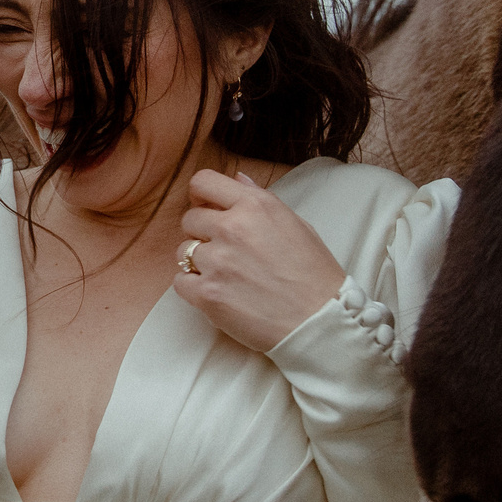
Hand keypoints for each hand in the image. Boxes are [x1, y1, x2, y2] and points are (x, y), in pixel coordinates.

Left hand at [172, 170, 347, 353]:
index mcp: (255, 206)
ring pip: (184, 251)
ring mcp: (217, 261)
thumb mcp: (297, 224)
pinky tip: (218, 293)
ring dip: (198, 262)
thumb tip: (237, 179)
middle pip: (190, 219)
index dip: (201, 196)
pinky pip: (180, 282)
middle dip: (202, 233)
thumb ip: (260, 200)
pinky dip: (194, 288)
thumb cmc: (315, 276)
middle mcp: (232, 228)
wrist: (321, 322)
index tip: (207, 208)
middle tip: (225, 251)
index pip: (203, 182)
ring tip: (226, 276)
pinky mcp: (207, 293)